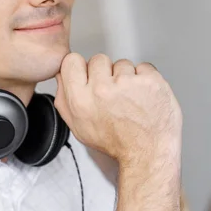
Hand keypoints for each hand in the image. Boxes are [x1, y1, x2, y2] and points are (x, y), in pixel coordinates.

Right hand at [55, 53, 181, 165]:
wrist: (148, 152)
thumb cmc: (116, 142)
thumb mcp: (79, 128)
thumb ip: (65, 100)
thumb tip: (61, 77)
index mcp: (81, 100)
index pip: (71, 61)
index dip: (81, 68)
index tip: (89, 76)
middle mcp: (102, 89)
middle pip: (98, 59)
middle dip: (105, 73)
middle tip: (113, 94)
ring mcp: (127, 82)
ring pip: (122, 64)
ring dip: (126, 77)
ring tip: (130, 99)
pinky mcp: (149, 80)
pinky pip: (143, 67)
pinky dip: (145, 79)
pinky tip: (143, 96)